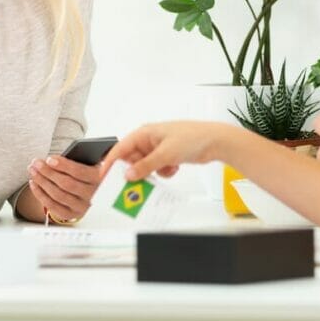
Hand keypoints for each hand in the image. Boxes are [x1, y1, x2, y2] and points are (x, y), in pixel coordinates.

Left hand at [27, 155, 105, 221]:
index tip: (50, 159)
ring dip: (42, 182)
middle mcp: (92, 195)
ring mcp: (82, 207)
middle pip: (66, 184)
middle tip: (36, 163)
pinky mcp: (72, 215)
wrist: (94, 191)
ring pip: (58, 195)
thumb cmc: (88, 172)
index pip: (79, 172)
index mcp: (100, 179)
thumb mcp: (90, 163)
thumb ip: (79, 159)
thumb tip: (55, 159)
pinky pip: (53, 206)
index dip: (63, 165)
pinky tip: (34, 183)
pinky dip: (40, 194)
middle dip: (48, 172)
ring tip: (33, 171)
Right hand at [103, 121, 229, 181]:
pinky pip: (158, 169)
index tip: (104, 177)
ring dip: (151, 174)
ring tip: (158, 176)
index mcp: (145, 133)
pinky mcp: (168, 156)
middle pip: (132, 160)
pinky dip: (164, 172)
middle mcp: (149, 140)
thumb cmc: (191, 138)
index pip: (121, 148)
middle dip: (134, 172)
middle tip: (131, 187)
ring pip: (145, 166)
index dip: (111, 162)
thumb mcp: (165, 154)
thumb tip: (129, 175)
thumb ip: (145, 166)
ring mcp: (159, 149)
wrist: (215, 141)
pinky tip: (174, 168)